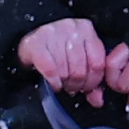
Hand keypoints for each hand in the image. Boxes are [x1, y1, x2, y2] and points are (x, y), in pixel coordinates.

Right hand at [14, 19, 128, 107]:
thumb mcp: (79, 59)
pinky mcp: (36, 43)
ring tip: (62, 83)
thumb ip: (92, 79)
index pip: (97, 63)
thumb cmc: (58, 50)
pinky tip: (54, 84)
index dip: (93, 82)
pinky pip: (50, 70)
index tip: (86, 88)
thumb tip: (97, 100)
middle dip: (76, 85)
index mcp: (86, 29)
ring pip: (65, 71)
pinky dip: (53, 82)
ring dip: (64, 84)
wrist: (31, 40)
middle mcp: (71, 27)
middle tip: (71, 88)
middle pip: (80, 69)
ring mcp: (52, 33)